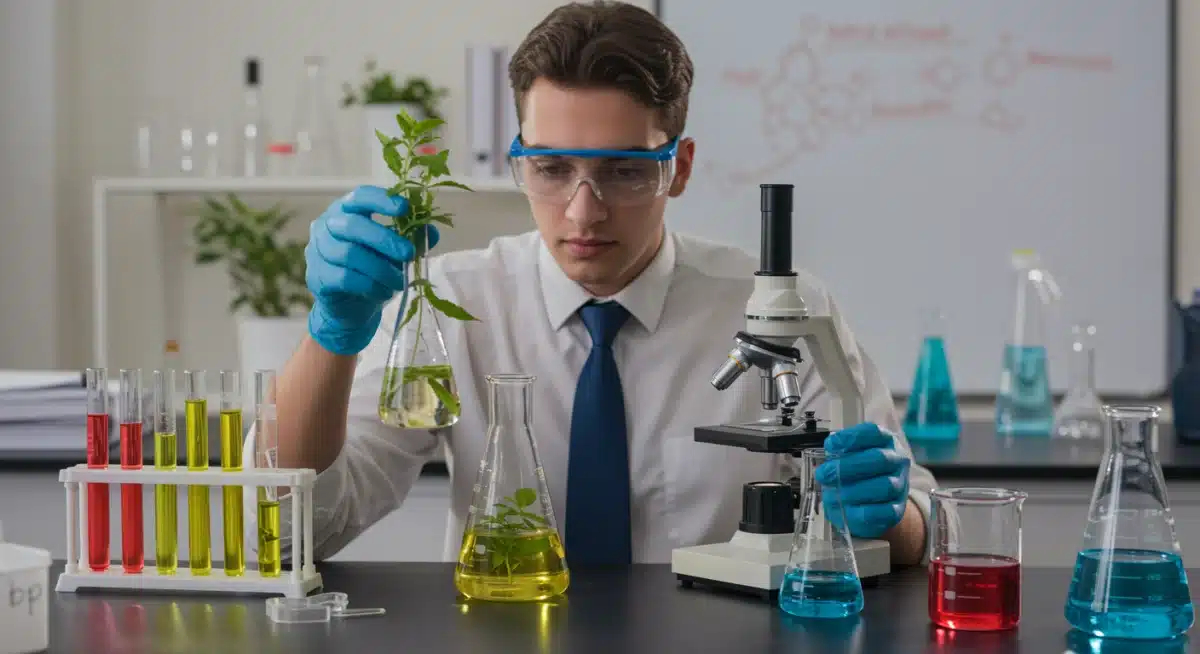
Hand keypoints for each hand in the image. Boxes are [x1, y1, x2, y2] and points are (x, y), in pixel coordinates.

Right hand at [306, 185, 439, 355]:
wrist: (350, 308)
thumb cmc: (371, 271)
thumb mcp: (394, 253)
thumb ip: (411, 239)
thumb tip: (431, 232)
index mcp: (345, 211)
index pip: (359, 197)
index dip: (381, 199)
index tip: (404, 207)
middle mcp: (326, 227)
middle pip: (352, 225)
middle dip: (385, 239)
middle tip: (409, 254)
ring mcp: (317, 252)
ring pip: (350, 254)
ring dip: (381, 269)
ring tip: (400, 281)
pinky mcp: (318, 278)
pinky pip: (345, 278)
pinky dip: (370, 285)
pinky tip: (383, 292)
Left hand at [814, 422, 910, 537]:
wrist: (873, 501)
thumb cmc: (858, 473)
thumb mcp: (849, 456)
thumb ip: (840, 452)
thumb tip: (831, 449)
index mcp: (885, 441)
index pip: (874, 432)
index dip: (852, 437)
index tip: (830, 445)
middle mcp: (897, 460)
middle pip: (879, 459)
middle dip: (848, 466)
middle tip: (824, 474)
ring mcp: (900, 485)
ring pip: (884, 486)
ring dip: (853, 491)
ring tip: (832, 495)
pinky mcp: (898, 510)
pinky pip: (886, 511)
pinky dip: (864, 512)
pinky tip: (847, 509)